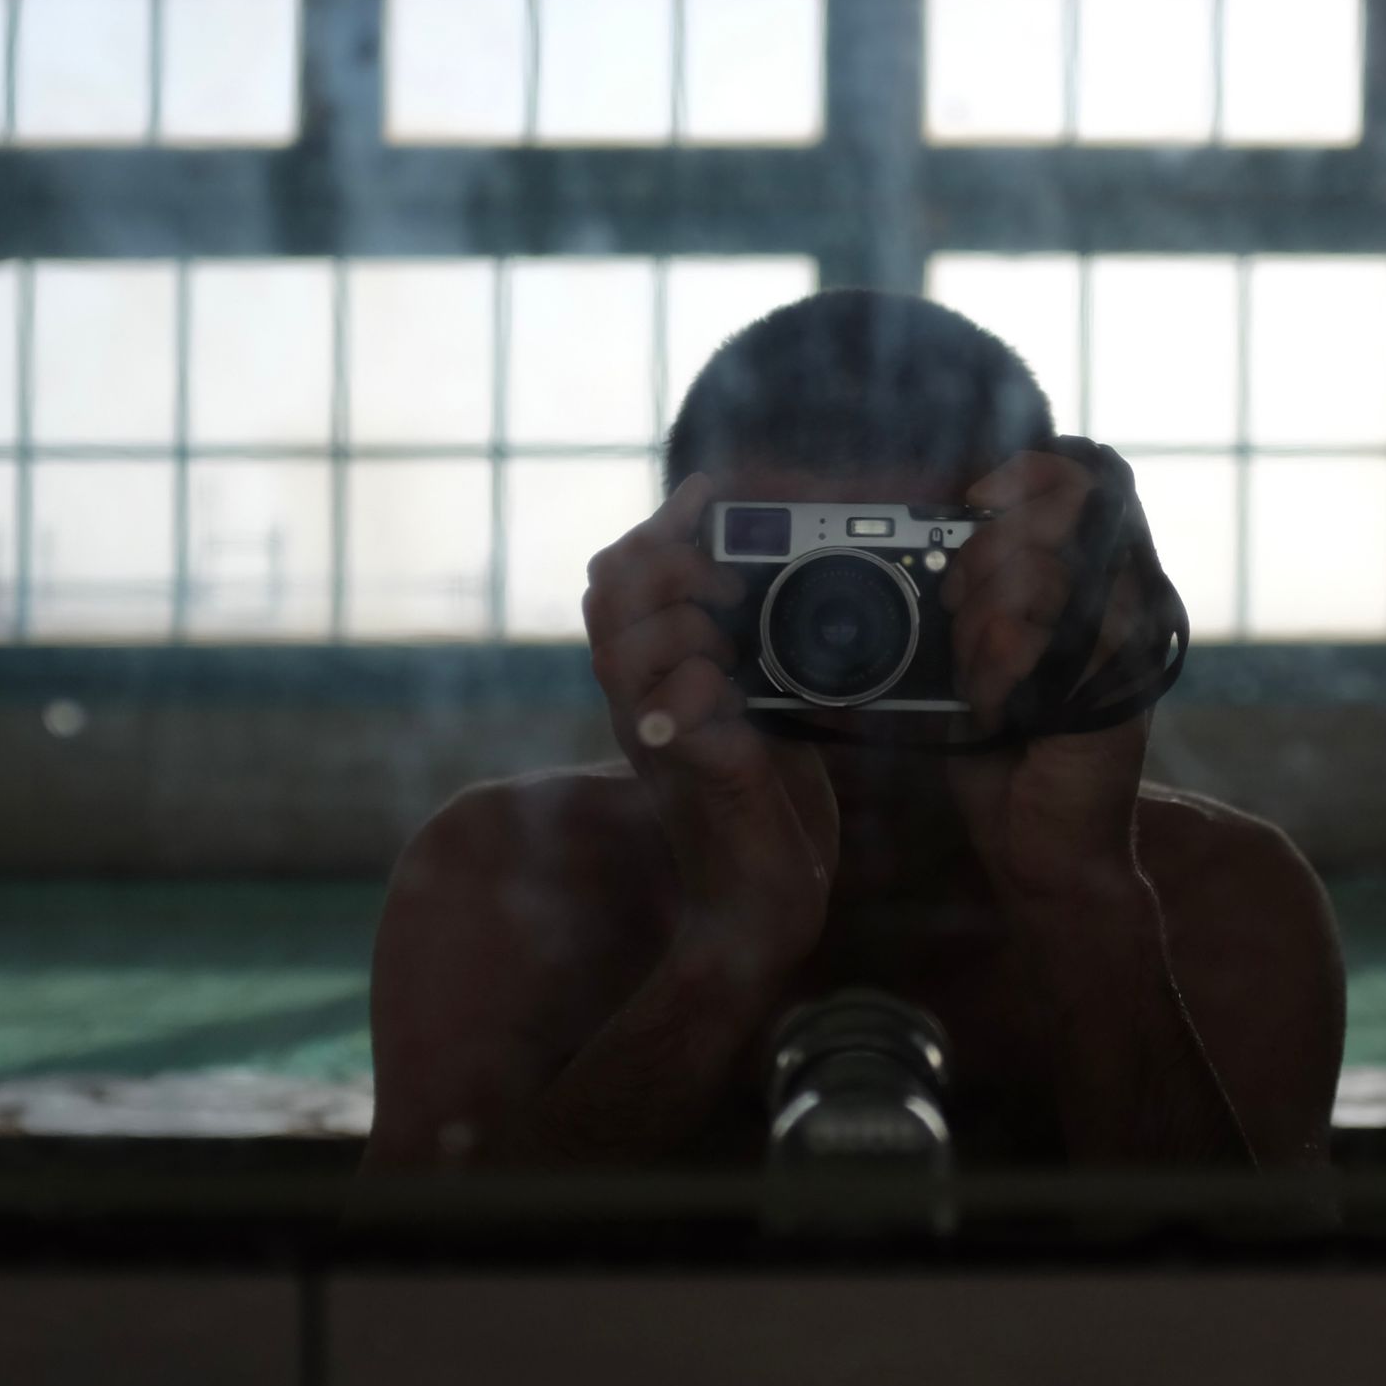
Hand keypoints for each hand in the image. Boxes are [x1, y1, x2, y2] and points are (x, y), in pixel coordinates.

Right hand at [584, 474, 838, 974]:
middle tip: (729, 582)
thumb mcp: (762, 695)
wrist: (766, 895)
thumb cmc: (767, 797)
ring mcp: (651, 741)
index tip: (707, 491)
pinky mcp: (688, 777)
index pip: (616, 575)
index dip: (657, 524)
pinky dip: (700, 689)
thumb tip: (778, 574)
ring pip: (623, 648)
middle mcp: (635, 702)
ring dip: (684, 626)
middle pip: (606, 595)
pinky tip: (732, 698)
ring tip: (731, 647)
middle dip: (670, 564)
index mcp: (649, 673)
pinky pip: (667, 713)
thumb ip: (753, 639)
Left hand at [937, 452, 1152, 906]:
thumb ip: (981, 584)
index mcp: (1104, 578)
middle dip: (987, 547)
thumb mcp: (983, 647)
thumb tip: (941, 528)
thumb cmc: (1009, 747)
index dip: (1033, 468)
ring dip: (979, 622)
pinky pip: (1030, 639)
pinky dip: (991, 669)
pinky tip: (992, 706)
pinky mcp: (1114, 691)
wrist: (1042, 847)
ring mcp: (1129, 643)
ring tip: (975, 672)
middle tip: (956, 601)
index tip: (976, 495)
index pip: (1090, 477)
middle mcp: (1130, 599)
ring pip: (1038, 573)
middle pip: (1069, 508)